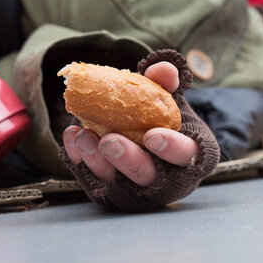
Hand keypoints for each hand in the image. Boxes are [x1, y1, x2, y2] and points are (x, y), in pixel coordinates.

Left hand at [62, 61, 198, 186]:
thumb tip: (162, 69)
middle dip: (129, 161)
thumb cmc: (158, 115)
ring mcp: (138, 189)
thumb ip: (165, 83)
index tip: (152, 135)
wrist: (133, 126)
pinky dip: (80, 162)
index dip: (173, 149)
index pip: (188, 156)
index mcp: (189, 154)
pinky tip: (73, 138)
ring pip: (119, 185)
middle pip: (150, 177)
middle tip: (109, 141)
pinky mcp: (112, 193)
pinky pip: (94, 182)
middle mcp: (167, 178)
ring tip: (84, 137)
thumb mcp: (165, 96)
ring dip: (98, 163)